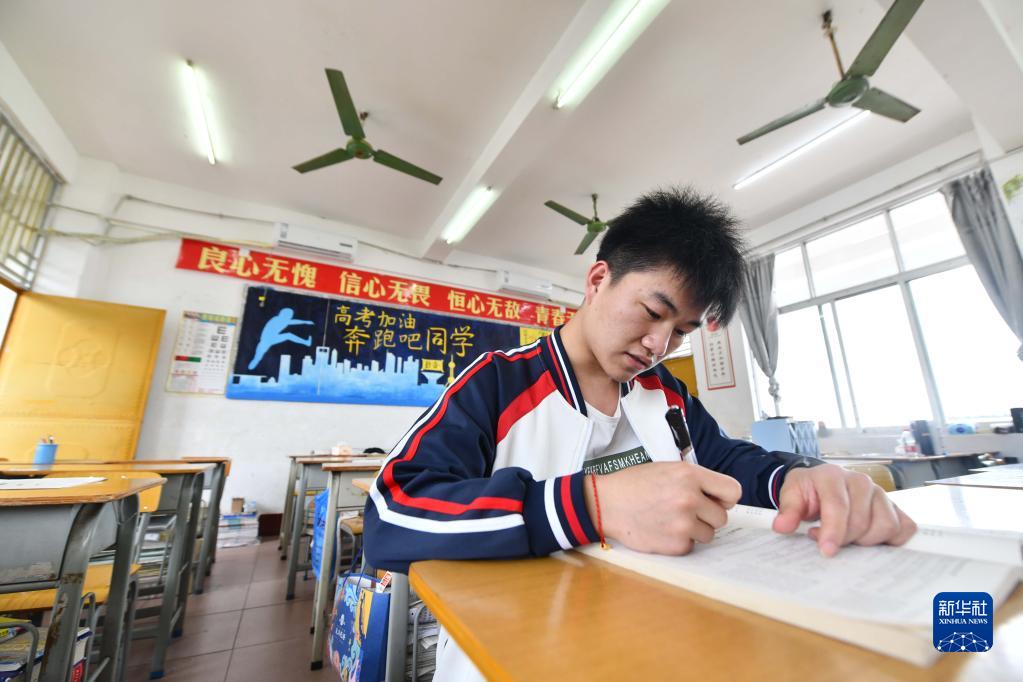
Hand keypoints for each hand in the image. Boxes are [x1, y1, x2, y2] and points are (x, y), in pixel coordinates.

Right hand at [584, 462, 741, 554]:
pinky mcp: (675, 544)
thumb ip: (694, 480)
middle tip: (685, 512)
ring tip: (671, 521)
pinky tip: (662, 530)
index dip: (726, 498)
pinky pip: (691, 546)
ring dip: (694, 531)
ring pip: (708, 534)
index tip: (717, 501)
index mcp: (689, 475)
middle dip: (707, 517)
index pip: (732, 491)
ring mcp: (683, 523)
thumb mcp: (666, 469)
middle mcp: (690, 498)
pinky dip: (679, 542)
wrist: (607, 504)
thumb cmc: (634, 484)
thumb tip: (720, 498)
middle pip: (721, 517)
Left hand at [773, 464, 916, 556]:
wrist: (821, 483)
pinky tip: (870, 542)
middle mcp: (860, 481)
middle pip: (861, 521)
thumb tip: (782, 527)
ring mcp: (880, 493)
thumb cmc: (808, 490)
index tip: (826, 551)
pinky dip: (891, 540)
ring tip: (846, 538)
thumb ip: (788, 511)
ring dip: (866, 541)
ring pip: (885, 526)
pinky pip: (904, 527)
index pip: (838, 506)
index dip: (833, 532)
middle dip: (844, 539)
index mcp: (832, 476)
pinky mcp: (894, 506)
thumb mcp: (791, 495)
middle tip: (826, 541)